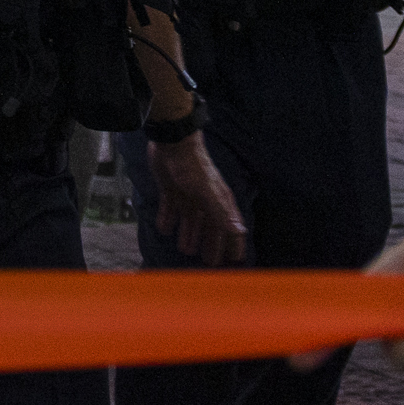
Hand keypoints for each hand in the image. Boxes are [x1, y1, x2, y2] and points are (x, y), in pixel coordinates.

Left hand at [148, 133, 245, 264]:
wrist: (173, 143)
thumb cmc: (194, 166)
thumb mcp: (208, 194)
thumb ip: (222, 214)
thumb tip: (239, 232)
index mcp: (219, 201)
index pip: (230, 227)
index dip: (233, 244)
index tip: (235, 260)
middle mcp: (206, 199)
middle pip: (210, 226)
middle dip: (210, 244)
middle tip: (209, 261)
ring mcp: (188, 194)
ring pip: (190, 220)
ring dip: (189, 235)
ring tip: (185, 249)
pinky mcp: (171, 188)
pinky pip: (170, 208)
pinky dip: (168, 219)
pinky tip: (164, 229)